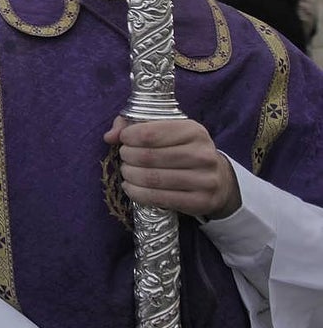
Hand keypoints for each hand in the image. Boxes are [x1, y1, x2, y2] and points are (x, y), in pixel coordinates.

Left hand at [103, 116, 240, 219]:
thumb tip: (109, 136)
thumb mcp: (165, 131)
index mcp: (194, 131)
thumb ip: (134, 126)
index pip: (150, 133)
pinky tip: (131, 188)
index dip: (129, 137)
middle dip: (127, 157)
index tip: (123, 140)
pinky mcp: (201, 201)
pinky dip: (137, 193)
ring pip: (152, 179)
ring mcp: (205, 180)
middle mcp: (203, 154)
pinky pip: (159, 199)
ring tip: (127, 172)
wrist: (218, 180)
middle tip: (124, 158)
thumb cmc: (182, 150)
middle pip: (148, 157)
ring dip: (130, 176)